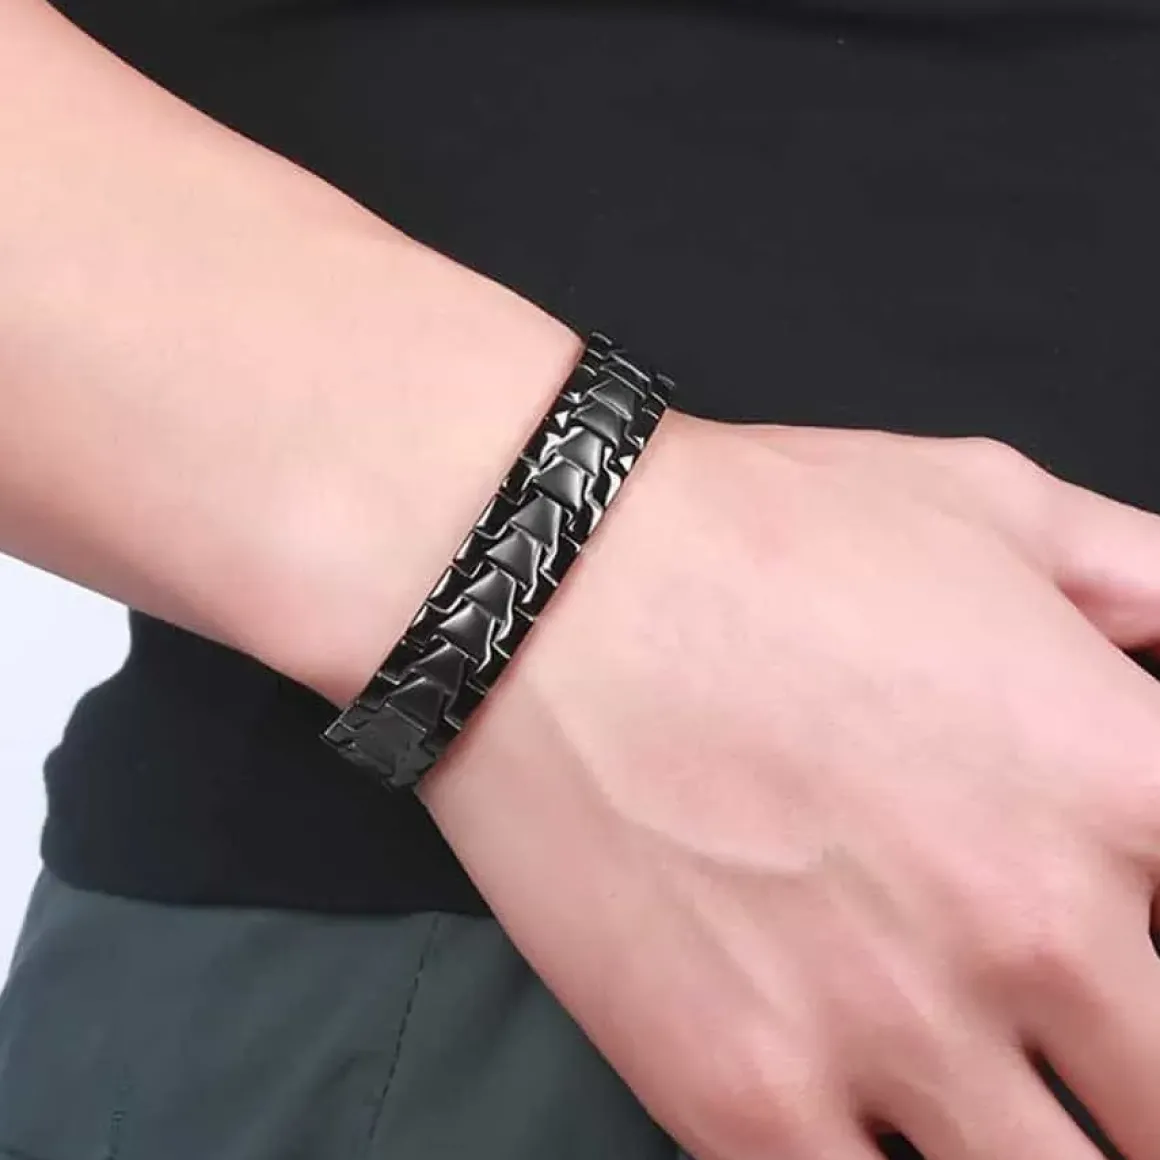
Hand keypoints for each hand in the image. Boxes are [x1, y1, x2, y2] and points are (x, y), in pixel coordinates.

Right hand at [422, 412, 1159, 1159]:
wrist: (544, 586)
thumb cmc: (760, 532)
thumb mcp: (990, 504)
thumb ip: (1146, 587)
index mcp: (1124, 785)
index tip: (1132, 963)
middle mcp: (1034, 932)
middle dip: (1131, 1082)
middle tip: (1069, 1047)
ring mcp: (889, 1033)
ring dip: (1028, 1143)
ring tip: (975, 1088)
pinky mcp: (744, 1095)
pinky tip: (864, 1121)